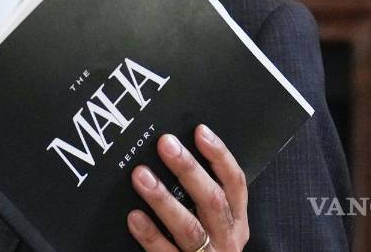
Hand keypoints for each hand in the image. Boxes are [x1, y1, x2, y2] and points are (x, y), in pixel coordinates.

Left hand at [127, 125, 248, 251]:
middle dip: (189, 170)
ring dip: (164, 199)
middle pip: (212, 201)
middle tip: (165, 144)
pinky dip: (150, 235)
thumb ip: (201, 197)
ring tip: (140, 176)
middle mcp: (227, 240)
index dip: (220, 156)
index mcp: (236, 223)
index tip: (200, 131)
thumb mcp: (215, 225)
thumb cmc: (205, 249)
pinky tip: (134, 217)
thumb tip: (172, 153)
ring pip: (190, 228)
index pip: (235, 184)